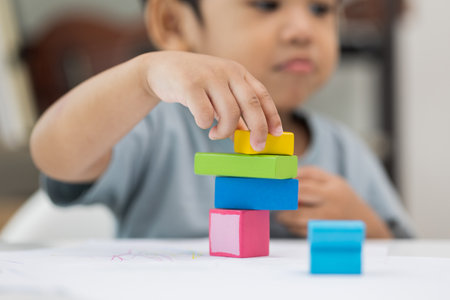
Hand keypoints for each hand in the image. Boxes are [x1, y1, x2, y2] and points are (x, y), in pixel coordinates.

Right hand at [144, 51, 282, 150]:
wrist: (160, 68)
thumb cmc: (194, 84)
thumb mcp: (218, 91)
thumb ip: (233, 109)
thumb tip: (248, 134)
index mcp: (238, 72)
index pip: (262, 95)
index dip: (272, 115)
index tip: (276, 134)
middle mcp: (227, 72)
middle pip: (251, 104)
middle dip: (258, 129)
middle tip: (256, 147)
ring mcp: (209, 76)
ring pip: (230, 112)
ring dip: (226, 131)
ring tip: (217, 134)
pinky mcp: (190, 85)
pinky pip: (206, 114)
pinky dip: (206, 124)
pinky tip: (202, 123)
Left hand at [276, 166, 391, 237]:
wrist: (364, 223)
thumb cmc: (342, 197)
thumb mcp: (332, 179)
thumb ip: (310, 173)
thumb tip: (287, 174)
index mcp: (333, 192)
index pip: (302, 188)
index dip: (285, 187)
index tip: (274, 185)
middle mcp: (331, 210)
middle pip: (296, 207)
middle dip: (281, 204)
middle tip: (274, 200)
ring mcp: (326, 226)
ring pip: (296, 222)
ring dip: (284, 216)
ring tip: (281, 212)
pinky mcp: (322, 238)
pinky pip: (299, 232)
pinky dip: (291, 226)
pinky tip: (291, 221)